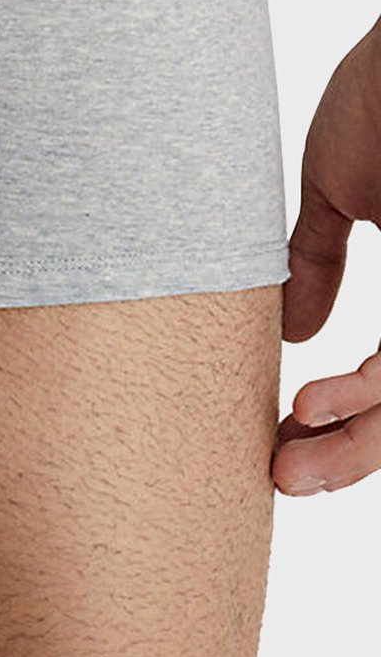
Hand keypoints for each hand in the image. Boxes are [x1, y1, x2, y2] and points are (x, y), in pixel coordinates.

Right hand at [273, 15, 380, 494]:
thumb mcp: (340, 181)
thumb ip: (316, 256)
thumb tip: (291, 329)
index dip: (346, 423)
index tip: (286, 437)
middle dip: (348, 453)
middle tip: (284, 475)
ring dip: (361, 440)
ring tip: (295, 456)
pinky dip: (380, 397)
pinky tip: (329, 401)